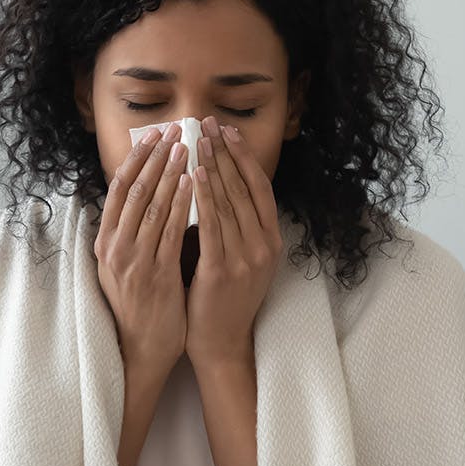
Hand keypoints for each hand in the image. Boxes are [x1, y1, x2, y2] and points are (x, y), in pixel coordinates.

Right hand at [94, 122, 191, 378]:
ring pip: (151, 205)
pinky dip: (181, 203)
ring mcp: (133, 261)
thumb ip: (132, 233)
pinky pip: (169, 231)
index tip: (153, 135)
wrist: (140, 349)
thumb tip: (147, 196)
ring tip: (186, 146)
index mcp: (105, 242)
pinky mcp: (154, 274)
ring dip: (169, 172)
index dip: (136, 159)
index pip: (118, 189)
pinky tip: (193, 183)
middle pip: (133, 190)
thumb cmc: (140, 306)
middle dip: (155, 157)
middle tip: (175, 130)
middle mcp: (114, 247)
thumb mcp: (125, 265)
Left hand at [185, 115, 283, 367]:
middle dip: (224, 153)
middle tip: (207, 124)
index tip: (227, 131)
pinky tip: (193, 176)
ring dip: (212, 166)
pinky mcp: (223, 270)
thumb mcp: (241, 257)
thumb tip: (215, 181)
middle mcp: (264, 246)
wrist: (221, 341)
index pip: (259, 187)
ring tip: (198, 140)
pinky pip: (213, 226)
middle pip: (244, 188)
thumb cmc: (223, 297)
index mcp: (271, 240)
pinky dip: (203, 198)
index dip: (244, 156)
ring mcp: (246, 258)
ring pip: (229, 202)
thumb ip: (235, 224)